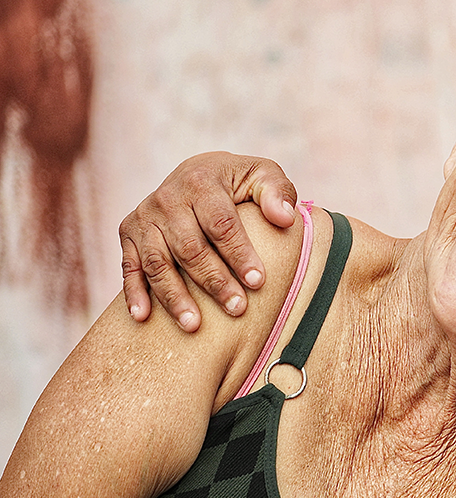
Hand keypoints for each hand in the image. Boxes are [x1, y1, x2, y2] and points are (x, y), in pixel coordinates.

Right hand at [119, 152, 296, 330]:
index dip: (239, 254)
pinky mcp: (128, 232)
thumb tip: (285, 218)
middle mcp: (167, 198)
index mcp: (201, 181)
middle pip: (190, 248)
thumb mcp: (262, 175)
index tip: (257, 281)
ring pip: (158, 262)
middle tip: (237, 308)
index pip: (221, 224)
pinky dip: (134, 292)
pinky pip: (129, 266)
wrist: (195, 172)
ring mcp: (144, 217)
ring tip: (193, 325)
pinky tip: (143, 317)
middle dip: (214, 281)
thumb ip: (277, 191)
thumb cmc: (237, 181)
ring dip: (174, 296)